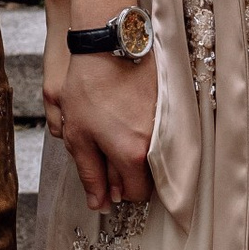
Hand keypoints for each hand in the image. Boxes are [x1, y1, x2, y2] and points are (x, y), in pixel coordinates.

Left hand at [52, 46, 156, 211]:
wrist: (108, 45)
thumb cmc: (88, 88)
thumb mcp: (78, 136)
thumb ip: (90, 175)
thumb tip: (98, 204)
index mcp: (132, 155)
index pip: (136, 194)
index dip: (118, 191)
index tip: (105, 179)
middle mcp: (156, 143)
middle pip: (149, 177)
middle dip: (127, 173)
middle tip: (105, 153)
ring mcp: (166, 124)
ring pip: (155, 155)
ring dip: (136, 153)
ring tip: (114, 132)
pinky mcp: (170, 106)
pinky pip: (161, 133)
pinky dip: (145, 133)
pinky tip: (127, 117)